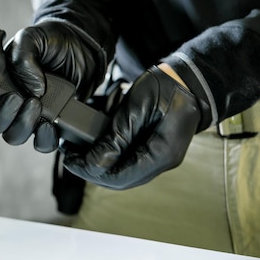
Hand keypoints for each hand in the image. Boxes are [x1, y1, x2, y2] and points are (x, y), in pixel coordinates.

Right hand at [0, 20, 103, 152]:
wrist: (82, 46)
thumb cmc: (51, 42)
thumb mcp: (32, 38)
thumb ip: (23, 55)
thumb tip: (32, 88)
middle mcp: (8, 102)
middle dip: (4, 116)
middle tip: (19, 98)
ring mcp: (28, 116)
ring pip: (15, 136)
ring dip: (23, 126)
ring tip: (37, 105)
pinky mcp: (49, 125)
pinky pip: (42, 143)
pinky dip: (45, 138)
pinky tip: (50, 124)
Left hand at [62, 65, 201, 189]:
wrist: (188, 78)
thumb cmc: (167, 87)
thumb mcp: (136, 108)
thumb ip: (116, 137)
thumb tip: (94, 161)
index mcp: (162, 154)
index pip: (119, 177)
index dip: (90, 171)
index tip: (70, 160)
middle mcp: (163, 162)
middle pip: (120, 180)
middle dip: (91, 171)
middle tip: (70, 156)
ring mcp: (160, 158)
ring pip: (123, 173)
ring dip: (98, 166)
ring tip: (78, 152)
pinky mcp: (155, 150)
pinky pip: (128, 162)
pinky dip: (109, 158)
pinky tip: (95, 147)